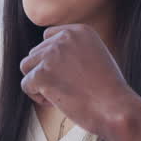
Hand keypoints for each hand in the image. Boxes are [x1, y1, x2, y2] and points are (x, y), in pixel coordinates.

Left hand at [19, 25, 140, 139]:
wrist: (115, 109)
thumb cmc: (109, 91)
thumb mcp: (96, 58)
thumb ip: (74, 51)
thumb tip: (47, 57)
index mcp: (80, 31)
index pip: (48, 37)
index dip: (52, 58)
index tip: (66, 75)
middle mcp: (64, 38)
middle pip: (36, 53)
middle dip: (45, 72)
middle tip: (65, 89)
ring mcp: (51, 55)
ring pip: (26, 66)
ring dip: (37, 82)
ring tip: (57, 95)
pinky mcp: (42, 74)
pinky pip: (26, 84)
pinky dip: (36, 96)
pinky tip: (56, 102)